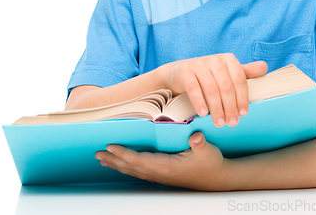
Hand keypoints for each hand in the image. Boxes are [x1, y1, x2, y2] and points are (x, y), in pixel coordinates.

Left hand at [96, 132, 230, 190]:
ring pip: (134, 171)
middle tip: (97, 153)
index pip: (140, 160)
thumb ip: (200, 144)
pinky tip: (122, 165)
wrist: (217, 179)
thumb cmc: (211, 163)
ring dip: (118, 165)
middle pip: (132, 166)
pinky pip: (140, 172)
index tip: (111, 147)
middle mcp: (160, 173)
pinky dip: (127, 167)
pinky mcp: (163, 175)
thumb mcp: (208, 151)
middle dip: (114, 160)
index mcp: (167, 166)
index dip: (124, 154)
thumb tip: (195, 137)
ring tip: (103, 160)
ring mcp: (161, 176)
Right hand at [162, 54, 266, 126]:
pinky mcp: (185, 71)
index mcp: (228, 59)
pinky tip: (203, 114)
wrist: (180, 73)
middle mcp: (214, 59)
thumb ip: (245, 72)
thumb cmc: (209, 76)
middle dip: (230, 107)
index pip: (239, 80)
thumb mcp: (227, 73)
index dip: (242, 98)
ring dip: (216, 109)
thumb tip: (265, 67)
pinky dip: (200, 102)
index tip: (243, 114)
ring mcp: (199, 64)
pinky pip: (194, 89)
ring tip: (219, 123)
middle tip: (231, 123)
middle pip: (226, 86)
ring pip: (211, 89)